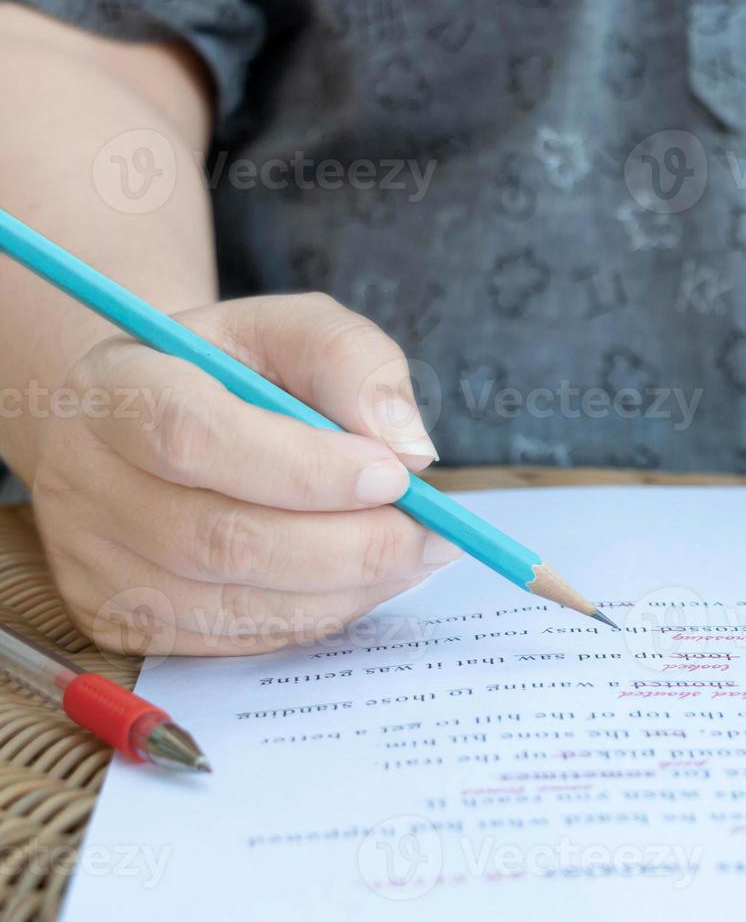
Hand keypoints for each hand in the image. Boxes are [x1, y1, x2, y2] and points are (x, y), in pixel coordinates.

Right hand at [30, 294, 458, 655]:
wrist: (146, 420)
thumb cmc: (231, 369)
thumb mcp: (294, 330)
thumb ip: (354, 362)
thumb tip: (408, 447)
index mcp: (118, 387)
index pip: (196, 437)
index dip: (305, 468)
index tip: (395, 475)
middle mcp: (87, 480)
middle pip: (223, 540)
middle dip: (351, 545)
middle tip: (433, 532)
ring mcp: (95, 562)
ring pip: (234, 605)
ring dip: (347, 589)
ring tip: (412, 554)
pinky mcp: (120, 621)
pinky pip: (235, 640)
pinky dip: (317, 616)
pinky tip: (360, 580)